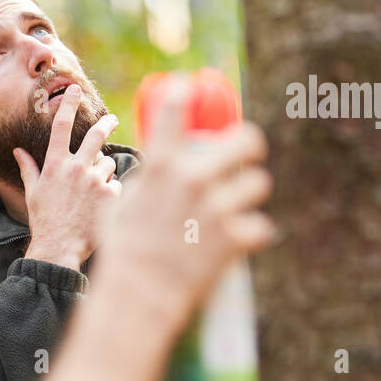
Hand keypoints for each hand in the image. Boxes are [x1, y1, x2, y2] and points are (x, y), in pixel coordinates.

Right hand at [15, 85, 120, 270]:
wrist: (59, 247)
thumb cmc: (44, 220)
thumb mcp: (33, 192)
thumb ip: (29, 167)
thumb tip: (18, 150)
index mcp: (55, 164)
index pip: (61, 125)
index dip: (68, 103)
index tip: (74, 88)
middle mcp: (75, 168)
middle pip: (96, 134)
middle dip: (106, 123)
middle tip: (111, 119)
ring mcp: (94, 180)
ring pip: (108, 163)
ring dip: (104, 173)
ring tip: (94, 193)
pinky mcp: (110, 195)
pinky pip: (117, 184)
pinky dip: (112, 193)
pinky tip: (102, 207)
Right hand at [90, 74, 274, 339]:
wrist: (137, 294)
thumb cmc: (123, 251)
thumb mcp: (120, 206)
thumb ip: (142, 183)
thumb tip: (146, 171)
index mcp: (161, 167)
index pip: (174, 111)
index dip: (181, 94)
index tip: (186, 86)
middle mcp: (193, 180)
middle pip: (246, 140)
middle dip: (250, 145)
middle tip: (247, 155)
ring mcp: (217, 208)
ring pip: (258, 184)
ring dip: (247, 195)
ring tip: (236, 208)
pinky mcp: (235, 238)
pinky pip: (261, 227)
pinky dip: (250, 235)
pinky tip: (239, 242)